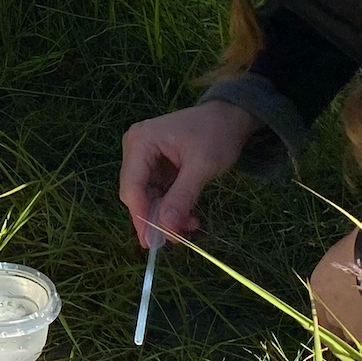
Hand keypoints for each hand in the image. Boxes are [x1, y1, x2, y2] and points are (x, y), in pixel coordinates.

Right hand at [118, 101, 258, 248]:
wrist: (229, 118)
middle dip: (156, 218)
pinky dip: (170, 207)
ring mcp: (143, 158)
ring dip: (165, 216)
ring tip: (190, 225)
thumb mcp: (202, 166)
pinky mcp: (154, 166)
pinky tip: (188, 217)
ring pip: (146, 198)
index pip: (132, 186)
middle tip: (178, 239)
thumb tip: (166, 229)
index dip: (141, 216)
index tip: (154, 243)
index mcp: (140, 142)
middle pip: (136, 194)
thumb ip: (182, 196)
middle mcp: (135, 149)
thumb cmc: (216, 135)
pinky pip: (156, 193)